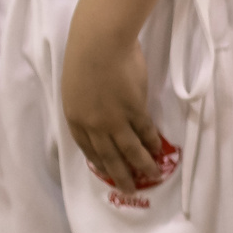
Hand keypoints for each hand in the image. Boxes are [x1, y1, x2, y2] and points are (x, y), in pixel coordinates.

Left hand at [60, 9, 163, 196]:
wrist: (99, 42)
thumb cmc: (85, 55)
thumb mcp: (76, 85)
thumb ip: (87, 103)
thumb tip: (103, 110)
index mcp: (75, 118)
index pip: (87, 149)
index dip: (99, 163)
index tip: (108, 171)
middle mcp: (94, 125)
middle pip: (108, 157)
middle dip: (120, 174)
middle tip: (130, 189)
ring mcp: (115, 119)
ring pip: (129, 150)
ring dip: (141, 165)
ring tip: (153, 176)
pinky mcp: (134, 110)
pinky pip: (145, 131)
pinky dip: (152, 142)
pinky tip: (158, 150)